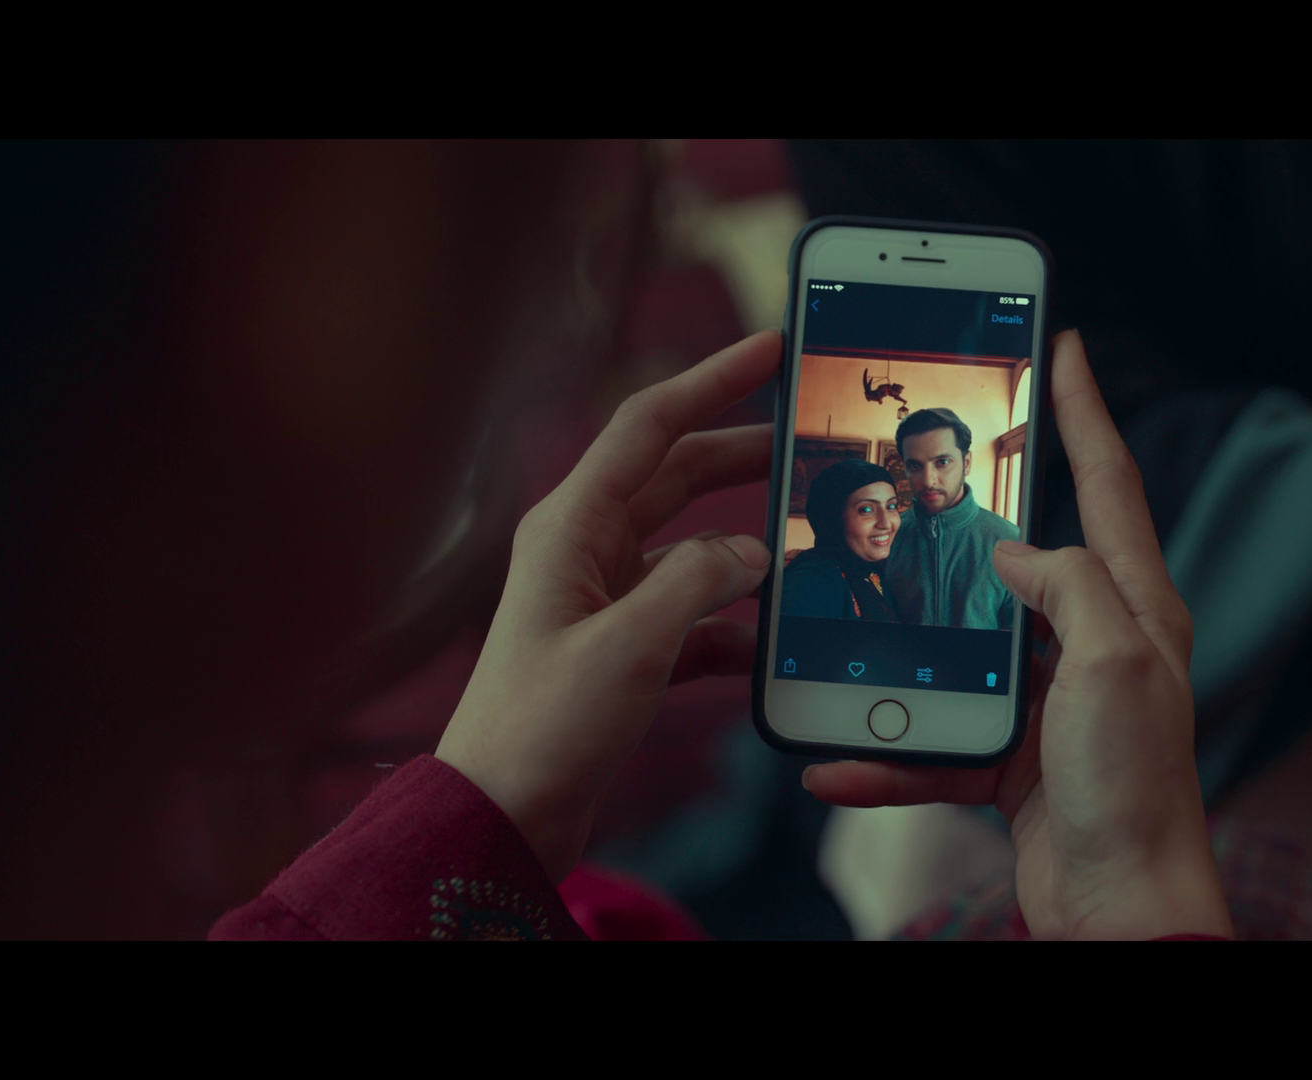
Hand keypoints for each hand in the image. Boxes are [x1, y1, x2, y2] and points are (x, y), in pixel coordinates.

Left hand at [436, 332, 780, 882]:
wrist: (500, 818)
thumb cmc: (542, 727)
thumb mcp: (630, 644)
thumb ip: (701, 582)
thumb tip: (756, 551)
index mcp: (571, 525)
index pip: (649, 425)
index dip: (713, 378)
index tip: (771, 348)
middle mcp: (586, 551)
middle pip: (678, 477)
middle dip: (744, 456)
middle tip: (810, 440)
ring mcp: (604, 602)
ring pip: (693, 550)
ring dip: (747, 551)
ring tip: (811, 548)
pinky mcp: (621, 652)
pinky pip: (692, 618)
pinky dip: (732, 625)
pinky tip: (769, 645)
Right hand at [803, 330, 1232, 940]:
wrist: (1121, 911)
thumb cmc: (1131, 789)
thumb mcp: (1112, 660)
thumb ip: (1066, 584)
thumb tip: (1015, 550)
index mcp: (1134, 607)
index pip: (1109, 481)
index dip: (1084, 408)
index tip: (1063, 344)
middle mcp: (1095, 645)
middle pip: (1022, 558)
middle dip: (967, 523)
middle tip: (915, 474)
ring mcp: (1051, 704)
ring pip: (962, 652)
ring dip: (903, 657)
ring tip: (842, 636)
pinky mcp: (1013, 760)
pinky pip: (937, 740)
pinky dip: (888, 755)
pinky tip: (836, 762)